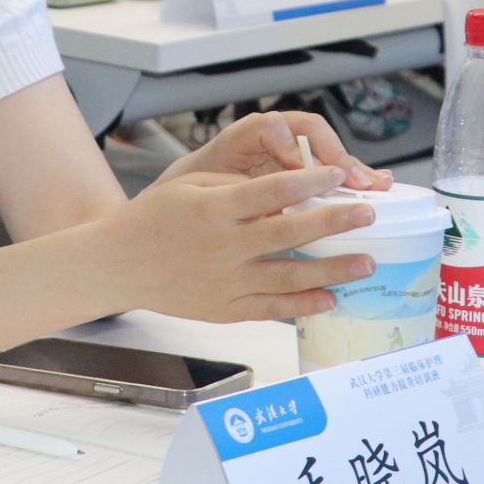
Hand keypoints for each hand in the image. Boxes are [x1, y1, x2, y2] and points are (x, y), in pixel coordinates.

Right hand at [105, 166, 376, 322]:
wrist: (117, 264)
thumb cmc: (153, 219)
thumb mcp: (188, 185)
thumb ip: (236, 187)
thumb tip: (285, 191)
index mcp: (213, 208)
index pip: (272, 191)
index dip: (310, 182)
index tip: (338, 174)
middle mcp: (222, 247)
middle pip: (289, 233)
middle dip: (334, 222)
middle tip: (367, 214)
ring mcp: (224, 282)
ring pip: (289, 276)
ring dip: (331, 270)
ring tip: (365, 262)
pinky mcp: (224, 309)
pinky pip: (271, 308)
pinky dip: (302, 304)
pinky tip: (329, 298)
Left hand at [172, 110, 390, 190]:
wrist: (191, 202)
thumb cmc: (196, 192)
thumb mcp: (205, 186)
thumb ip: (229, 180)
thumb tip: (258, 187)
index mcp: (245, 136)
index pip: (272, 126)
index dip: (291, 146)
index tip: (302, 171)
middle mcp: (273, 137)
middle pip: (311, 134)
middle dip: (335, 156)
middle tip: (354, 180)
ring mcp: (291, 153)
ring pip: (328, 150)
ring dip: (353, 167)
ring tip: (377, 184)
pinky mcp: (305, 172)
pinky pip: (333, 168)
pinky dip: (354, 176)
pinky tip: (379, 185)